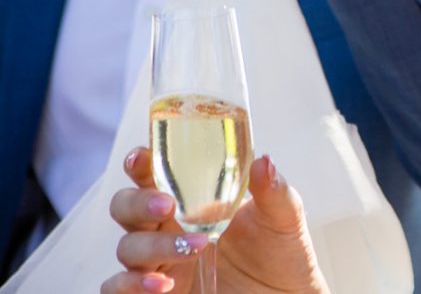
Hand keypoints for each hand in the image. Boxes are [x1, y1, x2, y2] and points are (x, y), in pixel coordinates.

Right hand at [102, 148, 327, 293]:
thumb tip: (264, 162)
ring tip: (196, 246)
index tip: (141, 157)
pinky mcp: (160, 292)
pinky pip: (120, 288)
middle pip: (125, 207)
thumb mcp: (283, 217)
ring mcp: (160, 261)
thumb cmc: (280, 249)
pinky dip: (132, 286)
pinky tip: (160, 284)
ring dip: (154, 245)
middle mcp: (167, 226)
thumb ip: (272, 190)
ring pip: (127, 248)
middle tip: (167, 205)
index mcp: (191, 198)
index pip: (153, 173)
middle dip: (137, 203)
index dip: (140, 163)